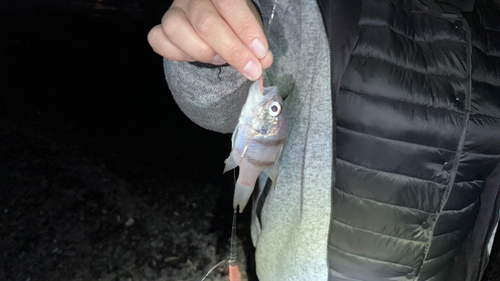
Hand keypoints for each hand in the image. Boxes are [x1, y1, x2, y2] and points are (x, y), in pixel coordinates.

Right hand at [147, 0, 272, 80]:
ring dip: (204, 52)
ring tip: (220, 59)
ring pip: (177, 30)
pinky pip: (159, 40)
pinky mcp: (161, 29)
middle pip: (206, 23)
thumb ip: (257, 44)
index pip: (229, 3)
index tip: (261, 53)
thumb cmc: (234, 24)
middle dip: (233, 51)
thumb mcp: (250, 29)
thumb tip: (263, 61)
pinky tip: (193, 58)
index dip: (246, 29)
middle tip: (252, 69)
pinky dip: (177, 55)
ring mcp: (174, 11)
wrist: (216, 22)